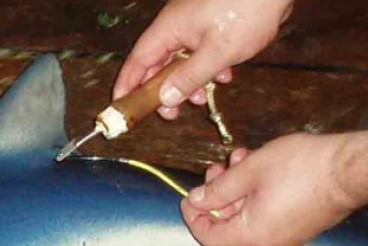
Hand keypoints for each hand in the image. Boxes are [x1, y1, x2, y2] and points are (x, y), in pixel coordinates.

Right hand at [113, 0, 292, 119]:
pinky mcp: (211, 26)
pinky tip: (224, 75)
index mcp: (168, 30)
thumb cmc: (247, 8)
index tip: (120, 107)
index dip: (127, 86)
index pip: (136, 62)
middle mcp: (176, 27)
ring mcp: (194, 26)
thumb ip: (190, 78)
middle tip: (171, 114)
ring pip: (180, 61)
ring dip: (188, 83)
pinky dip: (207, 69)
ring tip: (203, 98)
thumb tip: (166, 99)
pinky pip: (200, 53)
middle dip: (162, 92)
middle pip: (157, 65)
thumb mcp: (218, 52)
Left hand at [180, 132, 367, 245]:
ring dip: (235, 190)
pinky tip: (255, 167)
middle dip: (217, 196)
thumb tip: (196, 200)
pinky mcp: (297, 228)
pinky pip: (264, 217)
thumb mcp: (249, 171)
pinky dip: (254, 195)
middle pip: (226, 227)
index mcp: (252, 237)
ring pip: (245, 218)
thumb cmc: (303, 168)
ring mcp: (285, 239)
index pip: (208, 238)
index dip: (193, 216)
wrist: (351, 169)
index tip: (189, 195)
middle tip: (216, 169)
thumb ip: (217, 189)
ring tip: (237, 161)